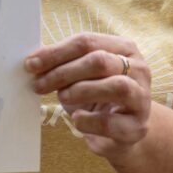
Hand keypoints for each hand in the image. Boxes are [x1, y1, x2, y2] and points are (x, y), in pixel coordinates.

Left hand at [26, 33, 152, 158]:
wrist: (122, 131)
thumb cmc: (97, 96)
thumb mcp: (81, 75)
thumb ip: (63, 62)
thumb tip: (33, 59)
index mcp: (124, 48)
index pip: (87, 41)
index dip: (56, 52)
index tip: (31, 64)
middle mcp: (139, 69)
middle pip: (100, 61)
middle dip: (63, 72)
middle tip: (39, 84)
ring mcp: (142, 98)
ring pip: (116, 86)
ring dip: (81, 91)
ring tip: (62, 97)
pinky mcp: (137, 127)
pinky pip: (111, 122)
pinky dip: (88, 120)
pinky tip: (77, 119)